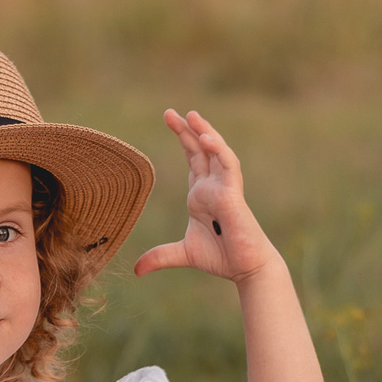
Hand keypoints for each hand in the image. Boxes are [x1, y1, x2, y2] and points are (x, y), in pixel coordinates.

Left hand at [135, 109, 281, 282]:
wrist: (246, 269)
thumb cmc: (222, 257)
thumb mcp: (183, 254)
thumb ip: (160, 256)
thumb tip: (135, 270)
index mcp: (201, 194)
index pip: (192, 158)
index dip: (182, 138)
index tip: (169, 118)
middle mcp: (213, 186)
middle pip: (200, 149)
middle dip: (187, 129)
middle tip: (169, 112)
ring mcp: (225, 187)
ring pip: (216, 152)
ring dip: (205, 132)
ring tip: (191, 115)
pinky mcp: (234, 194)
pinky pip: (228, 166)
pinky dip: (218, 151)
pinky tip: (206, 138)